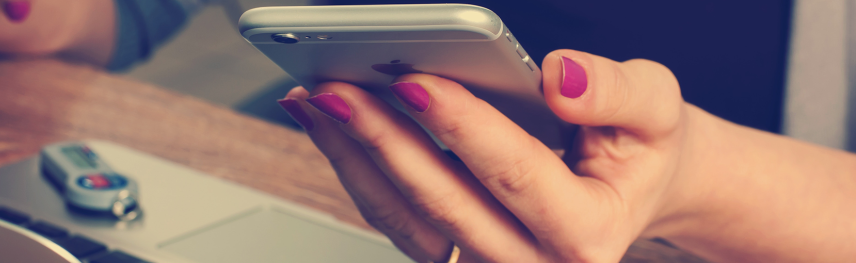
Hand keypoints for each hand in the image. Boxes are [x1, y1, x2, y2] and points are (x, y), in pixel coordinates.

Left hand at [278, 49, 699, 261]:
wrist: (631, 188)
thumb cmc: (639, 151)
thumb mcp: (657, 110)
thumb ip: (618, 93)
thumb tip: (559, 78)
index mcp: (589, 234)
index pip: (516, 176)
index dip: (462, 128)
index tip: (414, 83)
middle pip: (445, 205)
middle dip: (384, 141)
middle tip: (338, 90)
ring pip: (408, 222)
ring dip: (356, 161)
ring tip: (319, 104)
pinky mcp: (457, 256)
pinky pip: (399, 222)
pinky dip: (362, 173)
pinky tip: (336, 128)